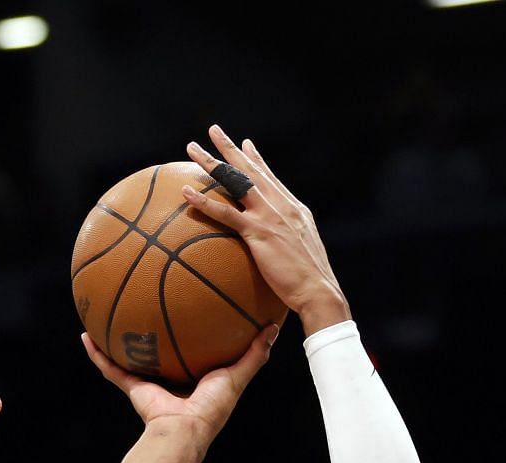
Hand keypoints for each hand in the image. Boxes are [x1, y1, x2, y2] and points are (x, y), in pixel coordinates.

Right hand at [81, 322, 277, 450]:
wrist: (184, 431)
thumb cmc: (213, 408)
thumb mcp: (238, 375)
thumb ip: (255, 354)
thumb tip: (273, 327)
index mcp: (195, 377)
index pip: (190, 349)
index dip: (189, 331)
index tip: (185, 307)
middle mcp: (170, 379)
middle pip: (157, 349)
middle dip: (150, 329)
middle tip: (144, 301)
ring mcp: (149, 384)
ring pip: (129, 356)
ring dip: (116, 338)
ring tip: (106, 313)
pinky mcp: (133, 389)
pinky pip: (110, 369)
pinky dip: (97, 355)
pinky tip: (86, 336)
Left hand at [181, 126, 349, 331]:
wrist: (318, 290)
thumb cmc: (310, 279)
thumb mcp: (302, 249)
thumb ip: (290, 237)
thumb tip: (281, 242)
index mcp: (293, 208)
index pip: (270, 178)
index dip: (256, 159)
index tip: (245, 143)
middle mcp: (281, 205)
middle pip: (251, 170)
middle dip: (231, 148)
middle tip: (213, 131)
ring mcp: (269, 215)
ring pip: (235, 181)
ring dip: (212, 163)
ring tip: (192, 149)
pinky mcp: (258, 231)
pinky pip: (225, 213)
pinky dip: (204, 201)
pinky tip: (187, 193)